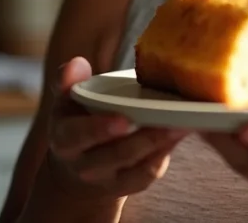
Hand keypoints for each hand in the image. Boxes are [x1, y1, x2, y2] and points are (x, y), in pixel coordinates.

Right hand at [46, 57, 189, 199]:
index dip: (99, 129)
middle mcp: (84, 165)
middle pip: (115, 155)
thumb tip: (77, 62)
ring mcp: (107, 179)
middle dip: (143, 139)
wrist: (78, 165)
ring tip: (183, 124)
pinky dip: (164, 156)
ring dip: (161, 145)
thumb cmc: (76, 120)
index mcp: (65, 139)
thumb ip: (68, 80)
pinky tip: (180, 136)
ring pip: (136, 167)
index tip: (123, 119)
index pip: (78, 136)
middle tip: (168, 119)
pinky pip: (147, 174)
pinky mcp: (128, 185)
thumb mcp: (66, 101)